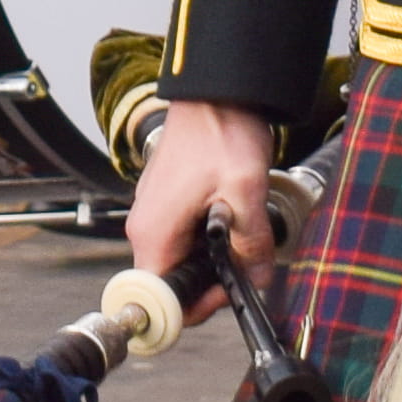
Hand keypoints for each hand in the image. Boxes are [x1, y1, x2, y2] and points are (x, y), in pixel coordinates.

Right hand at [124, 97, 284, 294]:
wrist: (214, 94)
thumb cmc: (219, 133)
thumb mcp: (245, 191)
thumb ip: (251, 242)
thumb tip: (255, 277)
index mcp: (154, 232)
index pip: (159, 300)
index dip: (196, 306)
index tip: (225, 293)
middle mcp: (146, 227)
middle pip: (173, 284)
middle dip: (212, 283)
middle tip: (246, 262)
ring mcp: (154, 215)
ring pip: (181, 262)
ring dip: (213, 260)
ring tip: (241, 234)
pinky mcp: (165, 205)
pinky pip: (183, 240)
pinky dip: (208, 241)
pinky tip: (231, 219)